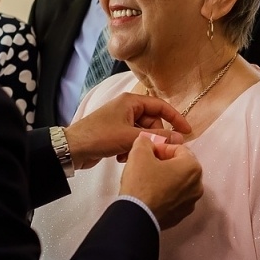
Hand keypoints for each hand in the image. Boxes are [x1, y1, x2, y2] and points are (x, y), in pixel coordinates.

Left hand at [65, 92, 191, 170]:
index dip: (175, 118)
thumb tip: (180, 139)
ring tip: (131, 155)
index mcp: (131, 101)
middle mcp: (127, 108)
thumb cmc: (100, 137)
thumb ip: (157, 138)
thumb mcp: (131, 137)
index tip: (187, 132)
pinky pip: (133, 140)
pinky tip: (122, 158)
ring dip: (140, 145)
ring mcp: (120, 121)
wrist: (73, 149)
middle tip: (151, 151)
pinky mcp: (115, 133)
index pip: (161, 106)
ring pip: (143, 133)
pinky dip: (131, 149)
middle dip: (152, 137)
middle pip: (152, 122)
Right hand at [119, 133, 202, 228]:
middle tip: (147, 163)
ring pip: (178, 183)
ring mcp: (190, 202)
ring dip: (165, 178)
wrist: (136, 217)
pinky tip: (150, 194)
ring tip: (147, 179)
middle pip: (181, 166)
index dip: (161, 147)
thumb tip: (147, 142)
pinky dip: (166, 194)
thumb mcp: (139, 153)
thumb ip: (145, 141)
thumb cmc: (141, 183)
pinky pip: (175, 198)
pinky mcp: (181, 215)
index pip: (178, 148)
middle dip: (165, 162)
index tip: (148, 152)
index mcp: (192, 167)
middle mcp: (197, 185)